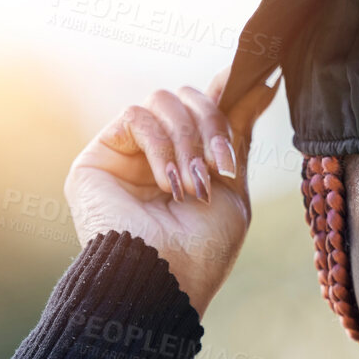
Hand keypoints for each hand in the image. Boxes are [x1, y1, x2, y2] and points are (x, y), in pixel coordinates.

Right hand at [63, 65, 278, 316]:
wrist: (165, 280)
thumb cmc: (203, 249)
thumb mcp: (233, 186)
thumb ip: (237, 133)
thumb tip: (261, 83)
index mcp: (188, 162)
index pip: (203, 111)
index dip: (225, 95)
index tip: (255, 78)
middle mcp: (156, 155)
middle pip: (186, 99)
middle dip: (211, 126)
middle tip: (221, 168)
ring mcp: (126, 154)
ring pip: (163, 102)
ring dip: (188, 143)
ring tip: (194, 187)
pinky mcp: (98, 157)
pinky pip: (136, 117)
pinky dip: (161, 146)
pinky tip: (167, 184)